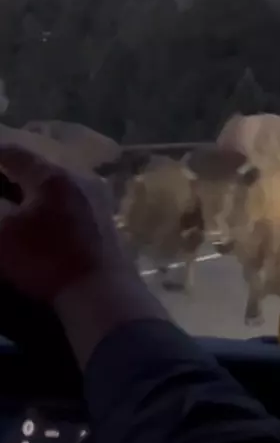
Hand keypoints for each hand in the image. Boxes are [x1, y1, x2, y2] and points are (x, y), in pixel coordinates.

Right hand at [0, 142, 128, 302]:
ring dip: (35, 187)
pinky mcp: (106, 216)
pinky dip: (53, 201)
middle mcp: (80, 177)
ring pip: (57, 182)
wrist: (101, 289)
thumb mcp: (2, 232)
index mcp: (52, 176)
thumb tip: (1, 201)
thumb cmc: (47, 257)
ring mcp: (98, 196)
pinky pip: (72, 198)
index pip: (14, 153)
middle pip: (39, 166)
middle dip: (14, 172)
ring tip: (16, 199)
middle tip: (1, 181)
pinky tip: (44, 215)